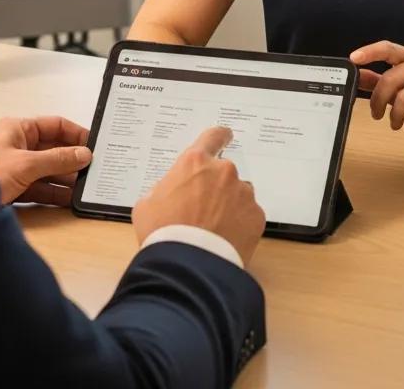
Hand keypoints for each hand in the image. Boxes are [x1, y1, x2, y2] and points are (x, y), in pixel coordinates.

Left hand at [0, 115, 91, 205]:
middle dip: (73, 159)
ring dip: (65, 178)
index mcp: (18, 129)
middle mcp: (17, 145)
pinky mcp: (11, 188)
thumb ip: (57, 159)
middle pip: (53, 149)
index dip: (76, 134)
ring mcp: (14, 168)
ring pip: (47, 170)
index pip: (55, 125)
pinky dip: (54, 193)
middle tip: (94, 169)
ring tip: (85, 186)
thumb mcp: (26, 164)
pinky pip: (39, 188)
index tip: (95, 145)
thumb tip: (84, 154)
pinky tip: (69, 199)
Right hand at [132, 126, 265, 266]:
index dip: (218, 138)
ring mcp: (243, 193)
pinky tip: (225, 240)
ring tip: (213, 230)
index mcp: (195, 162)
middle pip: (223, 173)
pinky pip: (248, 216)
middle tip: (202, 211)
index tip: (224, 138)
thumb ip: (165, 188)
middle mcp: (223, 172)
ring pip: (238, 195)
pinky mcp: (256, 216)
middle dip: (215, 188)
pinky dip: (239, 225)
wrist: (186, 267)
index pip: (213, 137)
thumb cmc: (162, 232)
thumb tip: (174, 192)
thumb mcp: (147, 204)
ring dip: (229, 206)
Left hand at [349, 41, 403, 135]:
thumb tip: (356, 75)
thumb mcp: (402, 87)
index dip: (370, 52)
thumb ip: (378, 81)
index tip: (353, 58)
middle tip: (376, 114)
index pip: (388, 48)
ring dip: (395, 116)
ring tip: (395, 123)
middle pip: (391, 78)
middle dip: (378, 100)